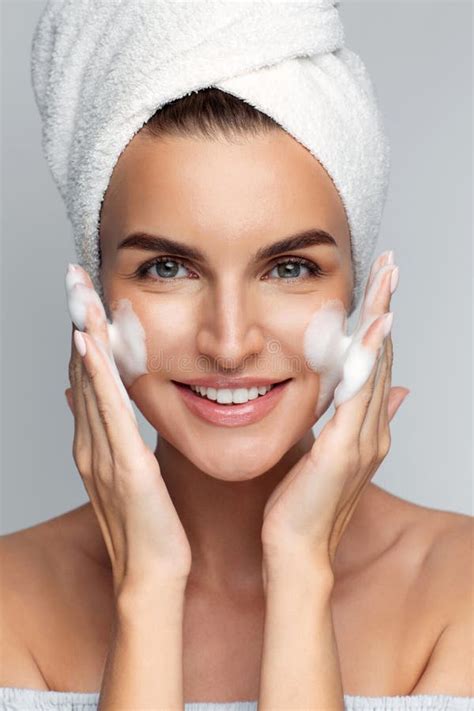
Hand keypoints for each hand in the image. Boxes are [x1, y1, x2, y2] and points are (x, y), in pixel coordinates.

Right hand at [65, 265, 191, 596]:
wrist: (153, 574)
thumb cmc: (149, 524)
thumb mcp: (124, 471)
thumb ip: (109, 432)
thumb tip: (90, 396)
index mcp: (96, 443)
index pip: (87, 376)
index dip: (83, 332)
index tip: (84, 294)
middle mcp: (91, 443)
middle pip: (82, 370)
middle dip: (77, 320)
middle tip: (73, 276)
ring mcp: (103, 455)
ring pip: (91, 383)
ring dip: (84, 335)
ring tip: (79, 293)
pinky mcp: (125, 467)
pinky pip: (108, 414)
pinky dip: (97, 377)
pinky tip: (91, 345)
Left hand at [261, 254, 409, 573]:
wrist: (294, 551)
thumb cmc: (301, 505)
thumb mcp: (324, 456)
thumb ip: (342, 426)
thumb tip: (358, 401)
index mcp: (364, 429)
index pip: (374, 364)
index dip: (379, 322)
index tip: (378, 285)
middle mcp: (372, 429)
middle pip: (382, 355)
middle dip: (386, 306)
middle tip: (389, 264)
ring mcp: (363, 438)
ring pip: (377, 366)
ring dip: (382, 318)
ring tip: (386, 277)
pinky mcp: (344, 448)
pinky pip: (360, 393)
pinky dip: (370, 357)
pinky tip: (375, 325)